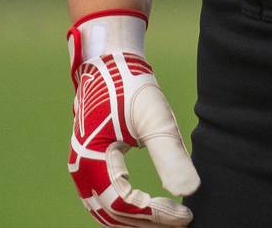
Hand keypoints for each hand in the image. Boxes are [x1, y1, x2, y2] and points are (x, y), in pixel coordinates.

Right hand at [67, 9, 199, 225]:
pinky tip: (152, 206)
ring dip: (137, 219)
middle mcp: (80, 169)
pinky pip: (106, 197)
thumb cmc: (130, 84)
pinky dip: (128, 208)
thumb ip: (170, 155)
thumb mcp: (155, 117)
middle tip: (181, 219)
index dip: (157, 215)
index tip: (186, 214)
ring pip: (107, 210)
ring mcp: (82, 168)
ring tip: (169, 217)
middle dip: (148, 222)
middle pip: (113, 214)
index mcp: (91, 159)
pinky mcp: (90, 163)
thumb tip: (191, 192)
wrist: (109, 59)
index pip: (125, 205)